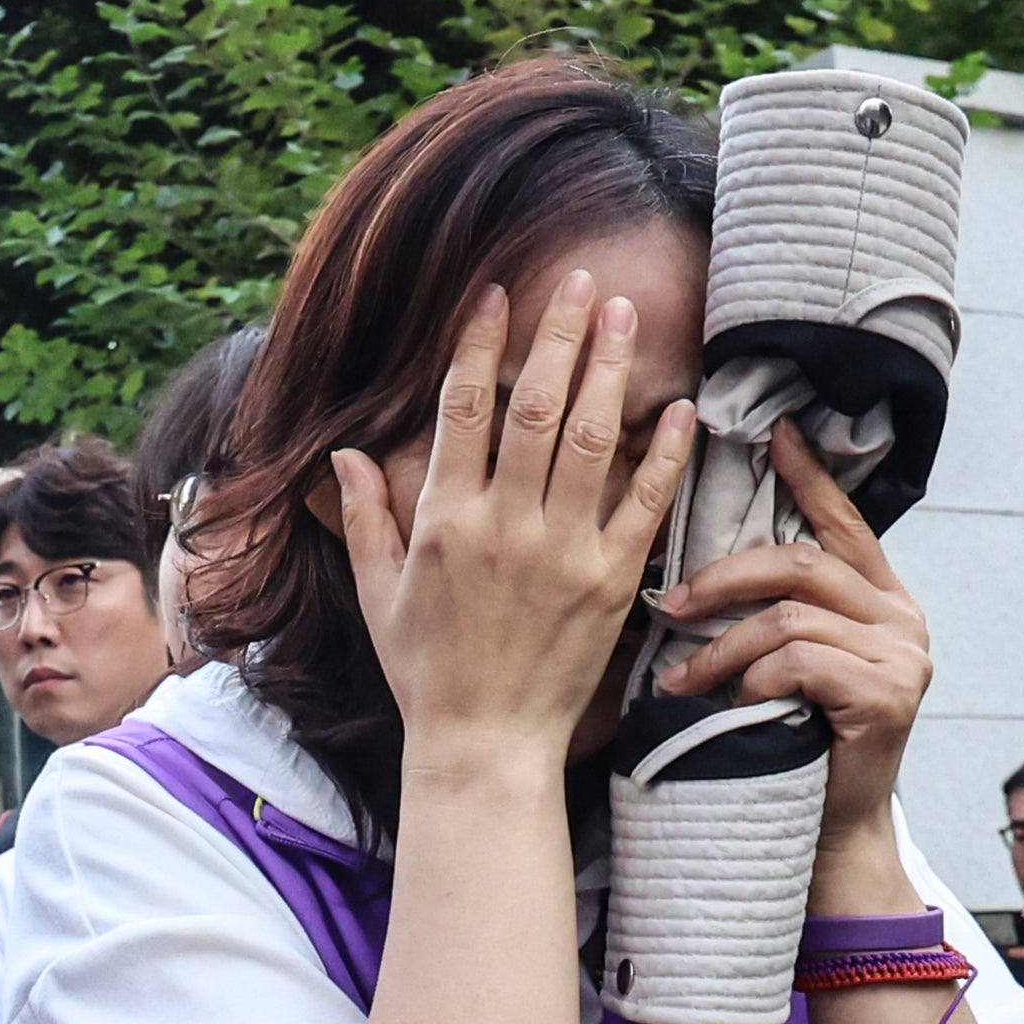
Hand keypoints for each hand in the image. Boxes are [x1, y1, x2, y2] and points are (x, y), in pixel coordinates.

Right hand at [332, 275, 693, 784]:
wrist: (482, 743)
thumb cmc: (425, 671)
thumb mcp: (376, 595)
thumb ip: (362, 519)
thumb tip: (345, 453)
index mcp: (442, 524)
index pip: (463, 412)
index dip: (478, 347)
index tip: (496, 296)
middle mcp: (502, 528)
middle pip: (534, 408)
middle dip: (557, 336)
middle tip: (579, 280)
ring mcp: (562, 552)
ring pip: (590, 439)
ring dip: (608, 370)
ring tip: (624, 313)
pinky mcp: (611, 581)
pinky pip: (645, 504)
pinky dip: (665, 452)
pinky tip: (679, 406)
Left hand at [656, 417, 933, 849]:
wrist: (824, 832)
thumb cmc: (786, 746)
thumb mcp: (776, 669)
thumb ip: (769, 617)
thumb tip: (694, 576)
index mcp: (877, 598)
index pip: (842, 523)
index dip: (808, 477)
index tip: (774, 432)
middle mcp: (900, 615)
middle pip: (802, 564)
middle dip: (723, 578)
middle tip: (667, 606)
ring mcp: (901, 654)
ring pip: (791, 617)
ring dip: (721, 646)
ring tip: (679, 680)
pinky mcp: (887, 695)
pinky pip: (799, 662)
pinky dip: (751, 681)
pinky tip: (730, 705)